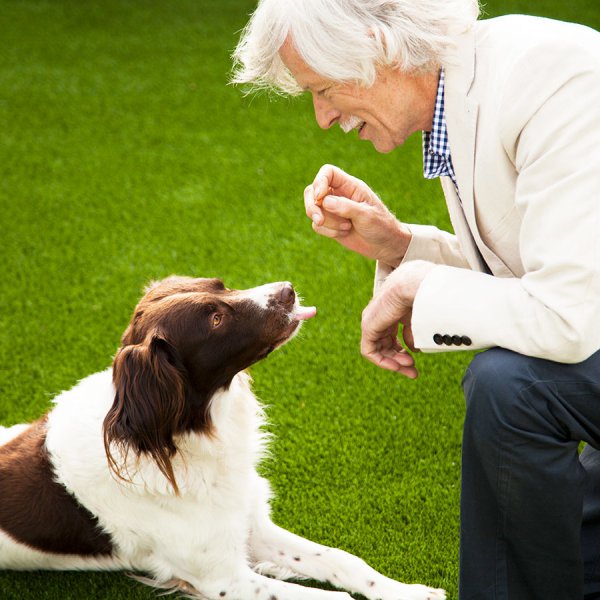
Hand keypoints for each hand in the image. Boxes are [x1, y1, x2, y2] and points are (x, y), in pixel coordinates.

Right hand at [304, 164, 411, 267]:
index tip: (320, 197)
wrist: (385, 245)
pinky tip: (344, 233)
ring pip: (313, 210)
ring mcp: (332, 210)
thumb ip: (346, 207)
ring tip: (346, 227)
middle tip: (319, 219)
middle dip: (312, 206)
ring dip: (327, 222)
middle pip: (312, 191)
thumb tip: (324, 201)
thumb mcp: (367, 215)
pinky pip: (317, 225)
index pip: (328, 172)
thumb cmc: (381, 225)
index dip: (319, 181)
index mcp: (350, 185)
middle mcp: (339, 195)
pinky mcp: (329, 224)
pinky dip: (327, 231)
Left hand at [360, 261, 435, 377]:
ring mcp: (371, 322)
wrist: (415, 284)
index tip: (415, 363)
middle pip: (385, 346)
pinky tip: (397, 366)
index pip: (391, 338)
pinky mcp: (368, 326)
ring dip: (393, 362)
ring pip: (377, 350)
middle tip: (413, 372)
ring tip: (409, 369)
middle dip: (399, 361)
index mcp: (391, 313)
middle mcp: (379, 318)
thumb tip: (413, 349)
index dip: (403, 352)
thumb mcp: (417, 318)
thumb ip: (412, 334)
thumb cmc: (421, 295)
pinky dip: (381, 361)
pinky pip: (369, 350)